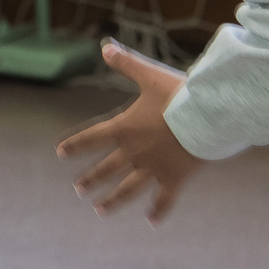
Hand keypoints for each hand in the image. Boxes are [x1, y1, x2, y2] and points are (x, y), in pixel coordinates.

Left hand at [55, 39, 203, 220]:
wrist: (208, 117)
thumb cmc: (179, 95)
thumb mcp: (149, 76)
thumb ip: (126, 63)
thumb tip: (104, 47)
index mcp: (124, 128)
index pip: (91, 138)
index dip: (75, 145)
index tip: (61, 153)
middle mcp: (134, 152)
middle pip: (106, 168)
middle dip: (91, 178)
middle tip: (78, 189)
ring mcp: (153, 168)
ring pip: (128, 188)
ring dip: (113, 200)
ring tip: (99, 211)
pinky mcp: (175, 178)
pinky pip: (164, 199)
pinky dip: (158, 210)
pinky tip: (151, 221)